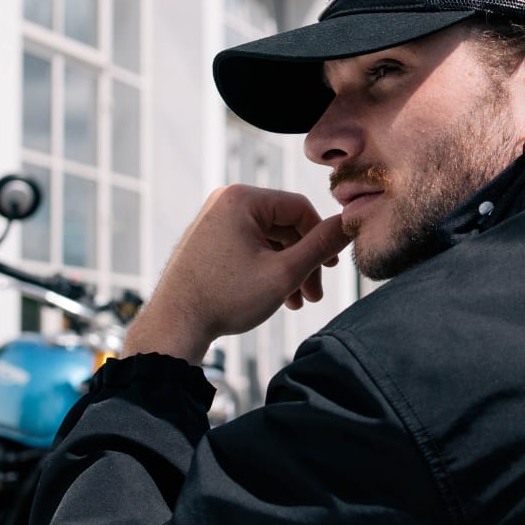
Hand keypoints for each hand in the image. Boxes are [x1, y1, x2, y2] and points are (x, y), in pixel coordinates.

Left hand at [122, 185, 348, 363]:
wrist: (174, 325)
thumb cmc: (226, 298)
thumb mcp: (284, 273)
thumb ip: (322, 246)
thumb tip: (350, 223)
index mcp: (242, 199)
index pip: (300, 208)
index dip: (322, 237)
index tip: (332, 267)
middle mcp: (225, 202)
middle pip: (284, 225)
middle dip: (304, 261)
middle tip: (315, 294)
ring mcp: (213, 220)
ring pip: (268, 239)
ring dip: (288, 269)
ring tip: (298, 302)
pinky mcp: (208, 240)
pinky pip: (249, 247)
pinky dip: (266, 269)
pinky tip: (278, 297)